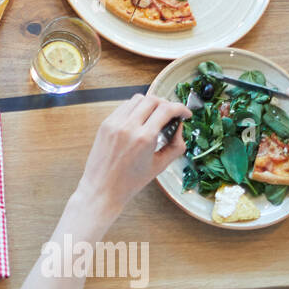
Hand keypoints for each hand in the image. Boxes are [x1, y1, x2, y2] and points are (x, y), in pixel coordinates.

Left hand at [73, 94, 191, 219]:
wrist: (102, 189)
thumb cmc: (130, 182)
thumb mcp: (160, 166)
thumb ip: (176, 145)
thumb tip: (178, 127)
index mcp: (143, 138)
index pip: (166, 110)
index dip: (180, 108)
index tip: (186, 113)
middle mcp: (127, 127)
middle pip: (152, 100)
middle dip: (167, 104)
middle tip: (173, 114)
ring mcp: (114, 123)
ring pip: (137, 99)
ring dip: (151, 103)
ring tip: (157, 116)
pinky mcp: (105, 124)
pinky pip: (124, 107)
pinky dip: (136, 108)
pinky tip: (141, 120)